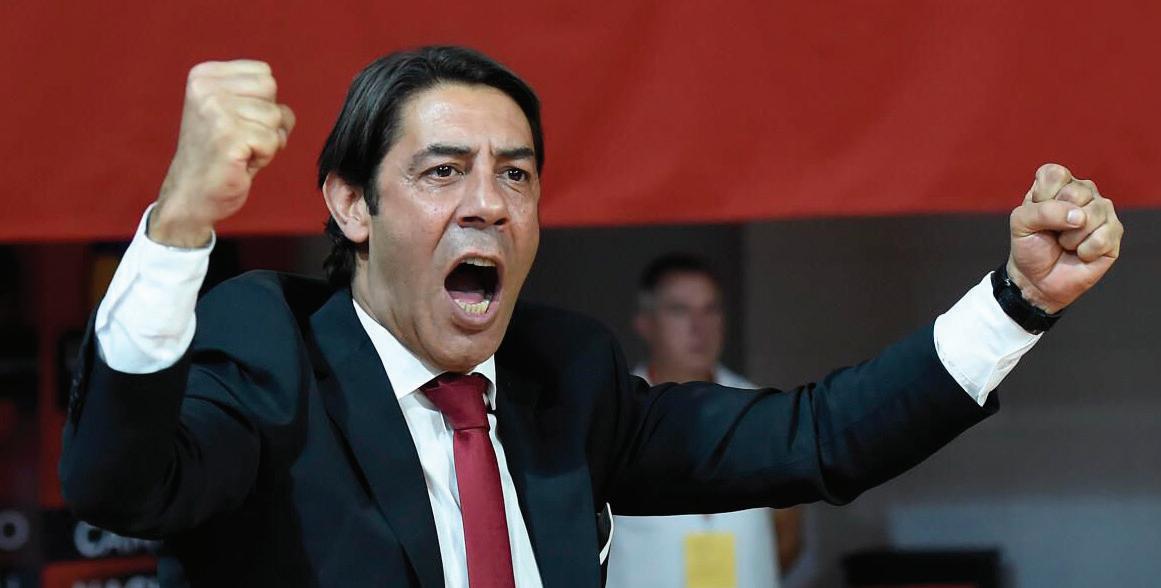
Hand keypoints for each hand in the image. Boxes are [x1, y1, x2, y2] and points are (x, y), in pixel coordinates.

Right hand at [150, 60, 295, 246]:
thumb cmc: (220, 155)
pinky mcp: (229, 136)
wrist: (192, 194)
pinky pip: (273, 140)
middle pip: (271, 91)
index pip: (264, 74)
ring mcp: (216, 111)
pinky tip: (240, 162)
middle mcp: (206, 88)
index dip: (262, 103)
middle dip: (267, 121)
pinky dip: (264, 157)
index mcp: (205, 76)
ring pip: (276, 117)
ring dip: (266, 141)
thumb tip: (285, 113)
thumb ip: (258, 98)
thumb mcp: (235, 113)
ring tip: (239, 152)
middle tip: (240, 140)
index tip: (237, 123)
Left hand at [1007, 163, 1123, 313]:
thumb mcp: (1021, 223)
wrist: (1037, 279)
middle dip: (1056, 221)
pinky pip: (1102, 238)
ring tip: (1066, 243)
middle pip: (1076, 193)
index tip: (1035, 214)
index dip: (1042, 198)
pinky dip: (1085, 251)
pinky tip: (1081, 253)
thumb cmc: (1029, 246)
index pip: (1055, 174)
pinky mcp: (1114, 232)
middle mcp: (1084, 191)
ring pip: (1090, 216)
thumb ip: (1042, 211)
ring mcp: (1102, 211)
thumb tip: (1080, 217)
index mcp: (1059, 183)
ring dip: (1070, 239)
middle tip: (1052, 232)